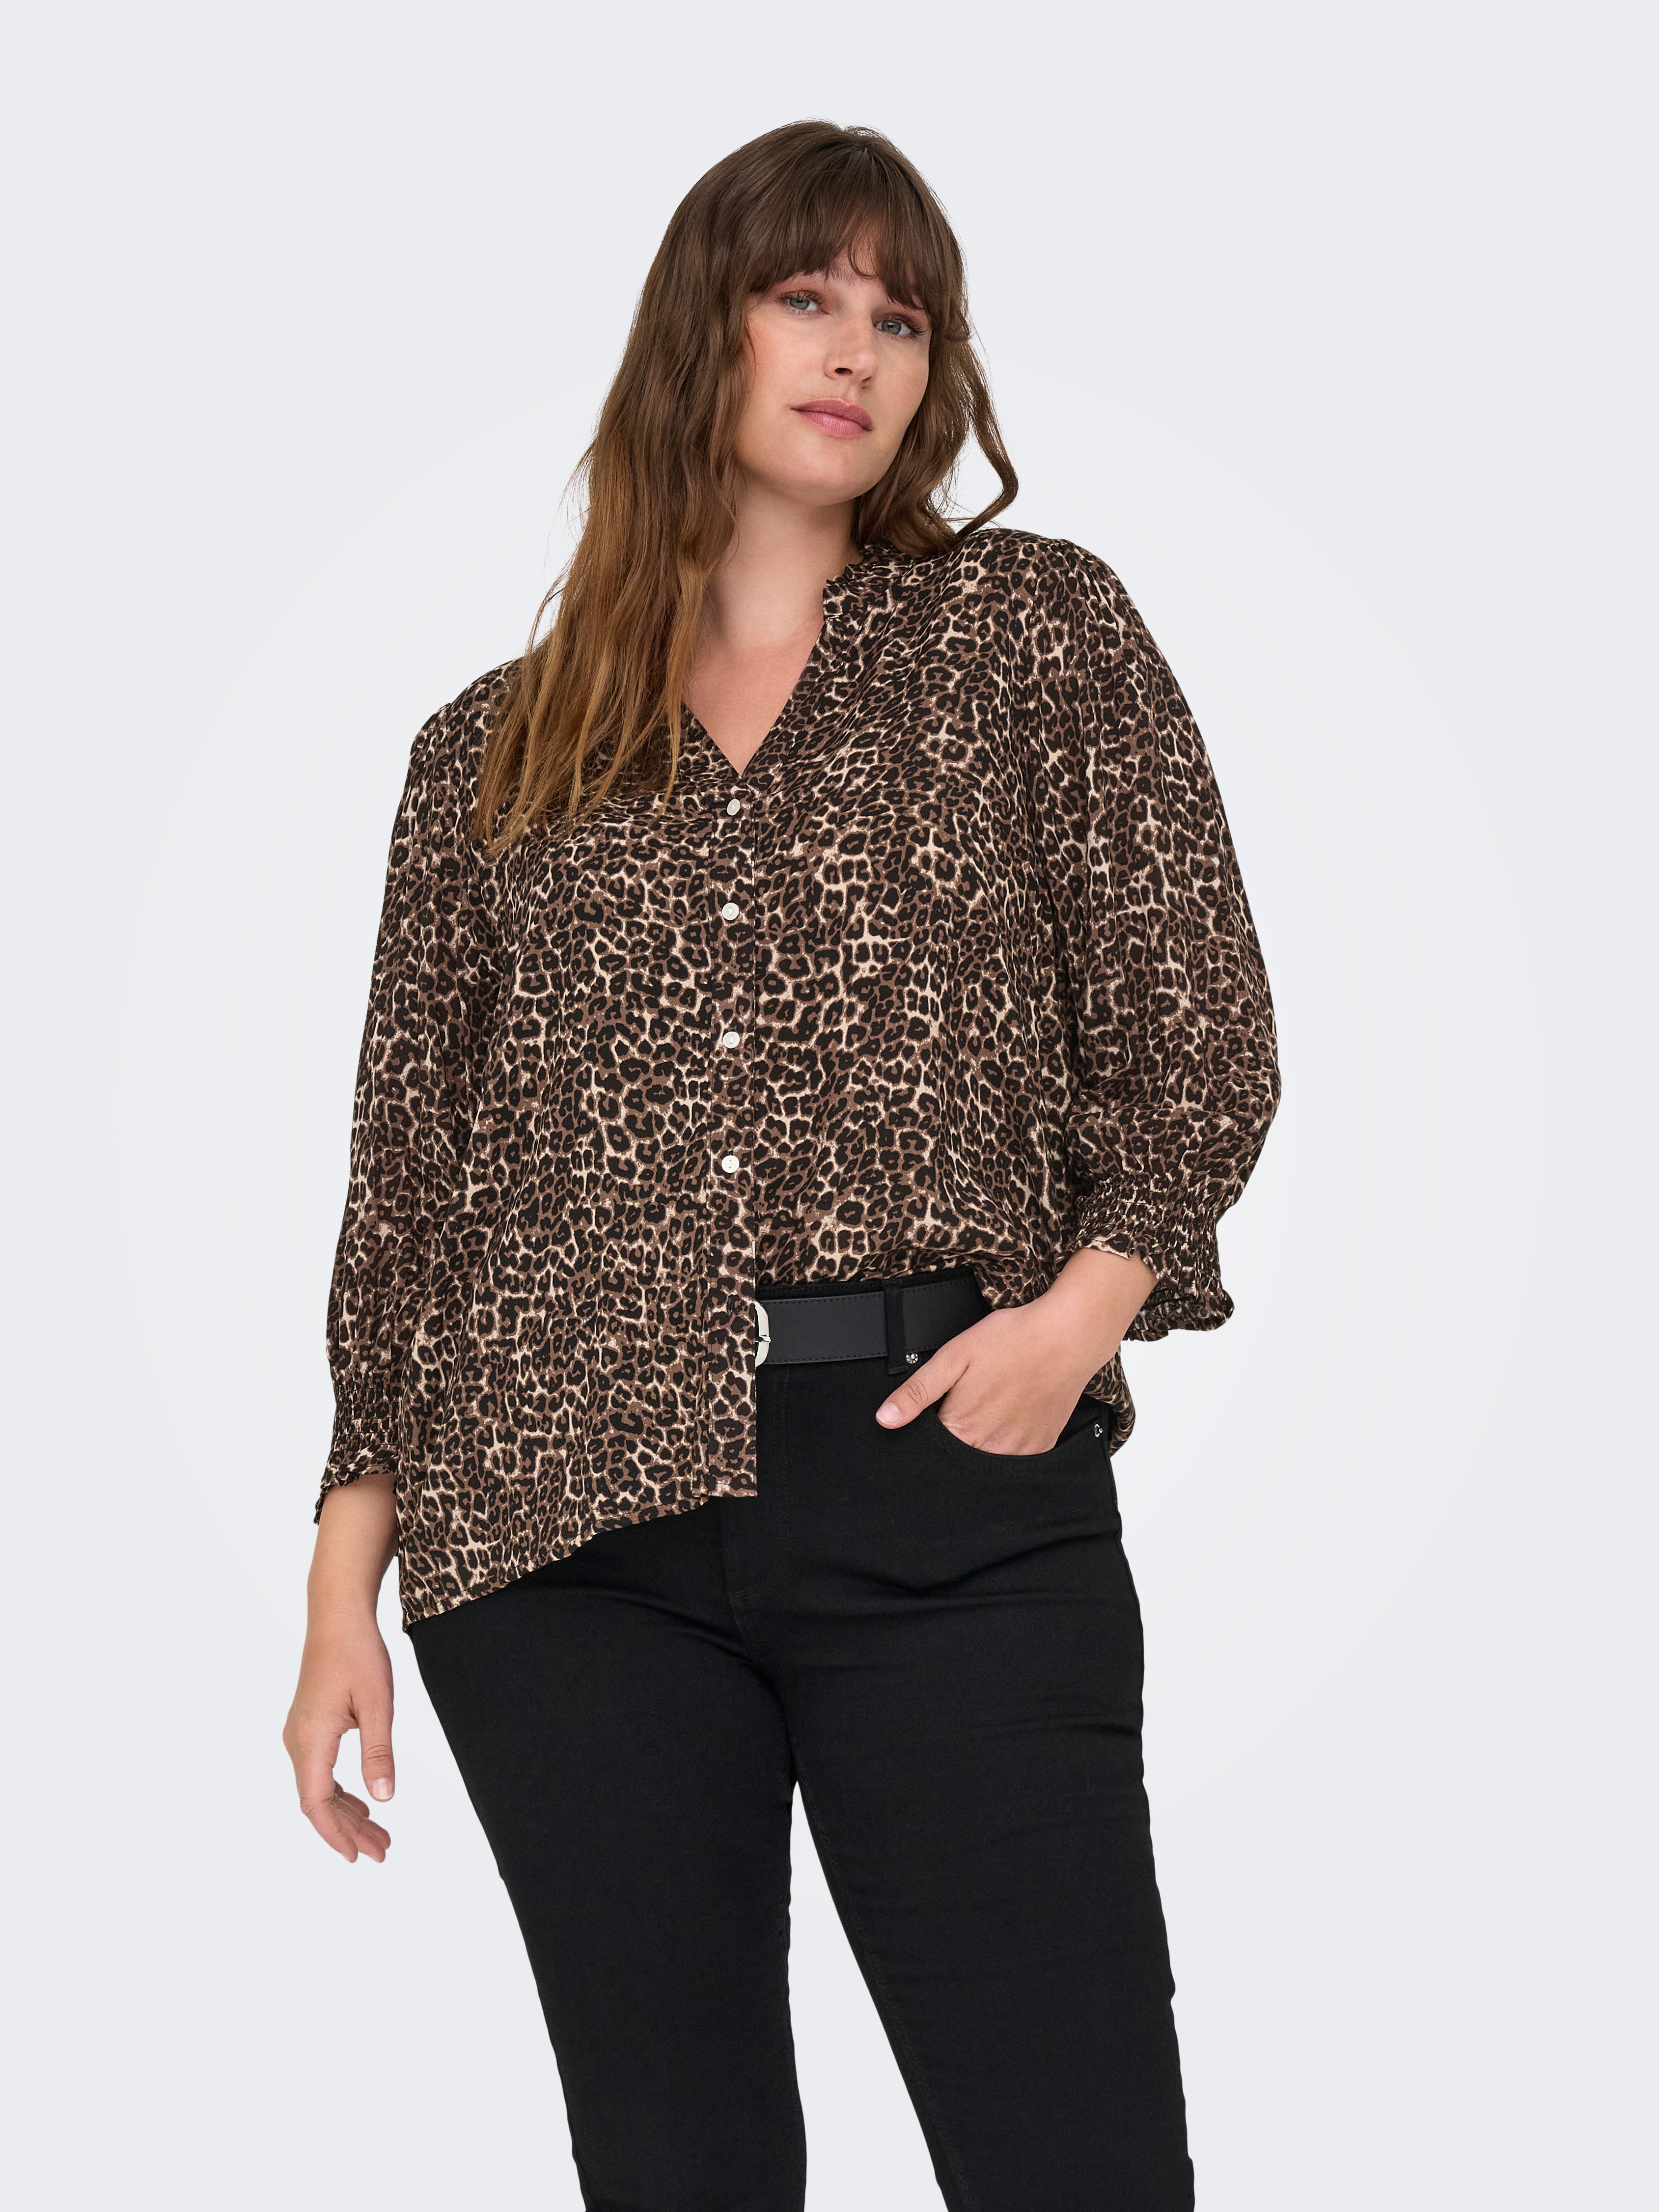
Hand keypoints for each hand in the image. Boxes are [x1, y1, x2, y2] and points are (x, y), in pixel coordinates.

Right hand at [283, 1465, 399, 1862]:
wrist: (338, 1617)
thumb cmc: (359, 1655)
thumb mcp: (378, 1704)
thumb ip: (378, 1753)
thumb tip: (385, 1800)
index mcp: (310, 1740)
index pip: (316, 1804)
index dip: (336, 1835)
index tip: (358, 1858)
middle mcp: (297, 1741)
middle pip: (318, 1802)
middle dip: (349, 1831)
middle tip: (382, 1852)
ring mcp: (300, 1734)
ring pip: (319, 1788)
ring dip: (347, 1813)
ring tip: (381, 1836)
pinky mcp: (309, 1726)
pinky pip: (320, 1771)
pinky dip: (341, 1792)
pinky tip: (365, 1803)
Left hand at [875, 1248, 1153, 1453]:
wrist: (1067, 1335)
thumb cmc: (1011, 1339)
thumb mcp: (954, 1356)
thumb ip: (917, 1392)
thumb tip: (884, 1420)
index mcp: (962, 1426)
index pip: (931, 1448)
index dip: (929, 1430)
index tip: (938, 1412)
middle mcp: (990, 1447)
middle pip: (959, 1457)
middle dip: (954, 1440)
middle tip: (969, 1403)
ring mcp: (1019, 1450)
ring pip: (987, 1462)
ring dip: (981, 1445)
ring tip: (990, 1407)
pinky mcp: (1042, 1445)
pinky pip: (1017, 1459)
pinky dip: (1008, 1445)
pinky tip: (1011, 1418)